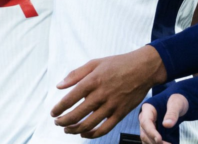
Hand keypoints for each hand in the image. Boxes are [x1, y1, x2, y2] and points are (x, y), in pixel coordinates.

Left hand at [52, 45, 167, 137]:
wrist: (144, 68)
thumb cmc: (119, 64)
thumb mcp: (95, 62)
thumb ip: (76, 74)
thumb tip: (59, 86)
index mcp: (94, 80)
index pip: (70, 98)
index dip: (59, 108)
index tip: (53, 112)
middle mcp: (102, 94)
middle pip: (78, 114)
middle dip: (64, 121)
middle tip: (57, 122)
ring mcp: (112, 105)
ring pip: (89, 124)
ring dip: (75, 129)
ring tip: (67, 129)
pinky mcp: (121, 113)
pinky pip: (105, 128)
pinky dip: (92, 134)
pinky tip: (84, 134)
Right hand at [139, 95, 188, 143]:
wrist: (179, 103)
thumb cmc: (176, 100)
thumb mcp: (176, 103)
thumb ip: (172, 113)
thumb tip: (166, 124)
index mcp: (148, 109)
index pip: (146, 122)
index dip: (151, 132)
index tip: (159, 139)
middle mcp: (145, 118)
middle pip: (145, 133)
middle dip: (155, 141)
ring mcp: (148, 126)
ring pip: (147, 139)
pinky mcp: (152, 132)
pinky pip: (151, 141)